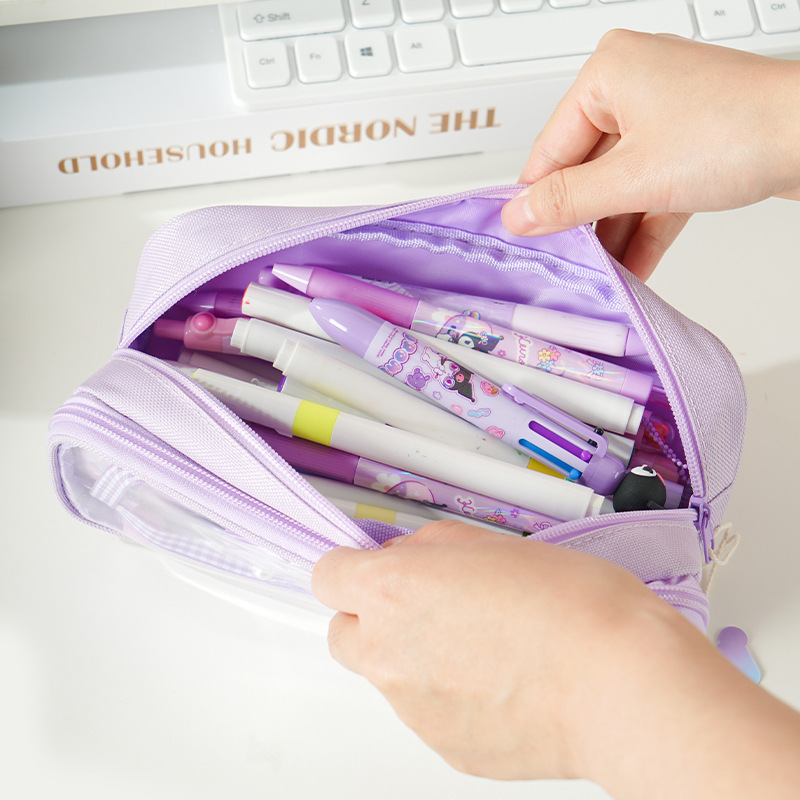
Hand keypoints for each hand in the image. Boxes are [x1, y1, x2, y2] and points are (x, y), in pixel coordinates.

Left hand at [312, 520, 694, 781]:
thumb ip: (432, 548)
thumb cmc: (568, 605)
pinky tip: (499, 683)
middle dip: (371, 618)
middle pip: (343, 634)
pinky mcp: (442, 747)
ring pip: (387, 675)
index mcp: (392, 589)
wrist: (616, 682)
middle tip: (424, 608)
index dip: (349, 570)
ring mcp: (411, 707)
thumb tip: (411, 557)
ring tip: (482, 647)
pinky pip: (426, 714)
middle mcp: (387, 651)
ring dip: (414, 658)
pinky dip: (447, 698)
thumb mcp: (493, 543)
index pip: (326, 576)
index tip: (370, 570)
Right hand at [501, 31, 799, 279]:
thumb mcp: (634, 176)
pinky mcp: (693, 142)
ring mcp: (668, 114)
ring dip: (614, 232)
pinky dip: (644, 225)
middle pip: (586, 169)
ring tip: (599, 272)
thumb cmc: (743, 129)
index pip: (550, 148)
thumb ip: (569, 200)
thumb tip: (519, 216)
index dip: (537, 199)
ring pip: (622, 183)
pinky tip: (633, 264)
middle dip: (582, 221)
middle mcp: (636, 86)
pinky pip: (653, 188)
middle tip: (564, 261)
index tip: (522, 238)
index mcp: (610, 73)